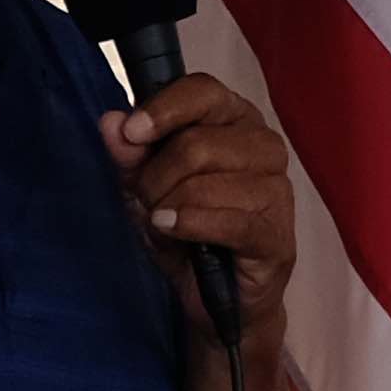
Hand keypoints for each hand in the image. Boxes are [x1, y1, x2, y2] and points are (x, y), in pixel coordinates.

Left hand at [99, 74, 295, 357]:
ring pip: (206, 183)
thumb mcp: (145, 188)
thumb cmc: (184, 231)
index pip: (204, 90)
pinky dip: (189, 225)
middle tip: (146, 200)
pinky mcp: (278, 236)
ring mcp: (277, 191)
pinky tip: (171, 229)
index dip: (164, 109)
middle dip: (155, 176)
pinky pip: (228, 222)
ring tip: (161, 220)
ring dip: (168, 205)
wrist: (214, 300)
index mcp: (234, 119)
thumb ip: (130, 155)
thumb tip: (112, 123)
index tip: (131, 132)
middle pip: (197, 142)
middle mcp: (263, 146)